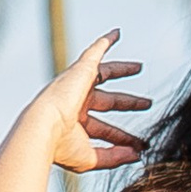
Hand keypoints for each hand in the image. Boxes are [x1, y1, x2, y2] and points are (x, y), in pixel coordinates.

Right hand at [35, 32, 150, 175]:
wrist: (42, 128)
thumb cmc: (61, 146)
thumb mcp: (91, 158)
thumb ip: (114, 157)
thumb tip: (136, 155)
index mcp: (77, 124)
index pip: (106, 129)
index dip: (123, 137)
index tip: (140, 145)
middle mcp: (77, 102)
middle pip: (110, 101)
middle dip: (129, 103)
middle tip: (148, 104)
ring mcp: (78, 85)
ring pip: (105, 73)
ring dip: (123, 70)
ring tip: (140, 67)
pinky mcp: (80, 70)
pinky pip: (94, 51)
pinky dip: (105, 42)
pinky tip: (117, 33)